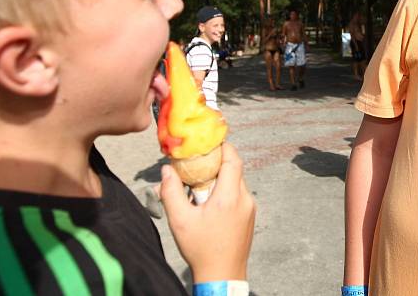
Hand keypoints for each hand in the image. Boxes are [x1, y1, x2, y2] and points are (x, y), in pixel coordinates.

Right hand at [160, 142, 255, 281]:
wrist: (222, 276)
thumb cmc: (201, 249)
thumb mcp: (180, 220)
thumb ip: (171, 192)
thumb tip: (167, 170)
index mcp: (229, 197)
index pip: (233, 160)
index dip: (223, 146)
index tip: (210, 141)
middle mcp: (244, 199)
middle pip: (234, 169)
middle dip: (217, 163)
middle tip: (198, 164)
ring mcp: (250, 208)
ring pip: (237, 182)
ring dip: (221, 179)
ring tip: (201, 188)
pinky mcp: (250, 217)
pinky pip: (239, 195)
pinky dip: (226, 191)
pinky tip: (210, 204)